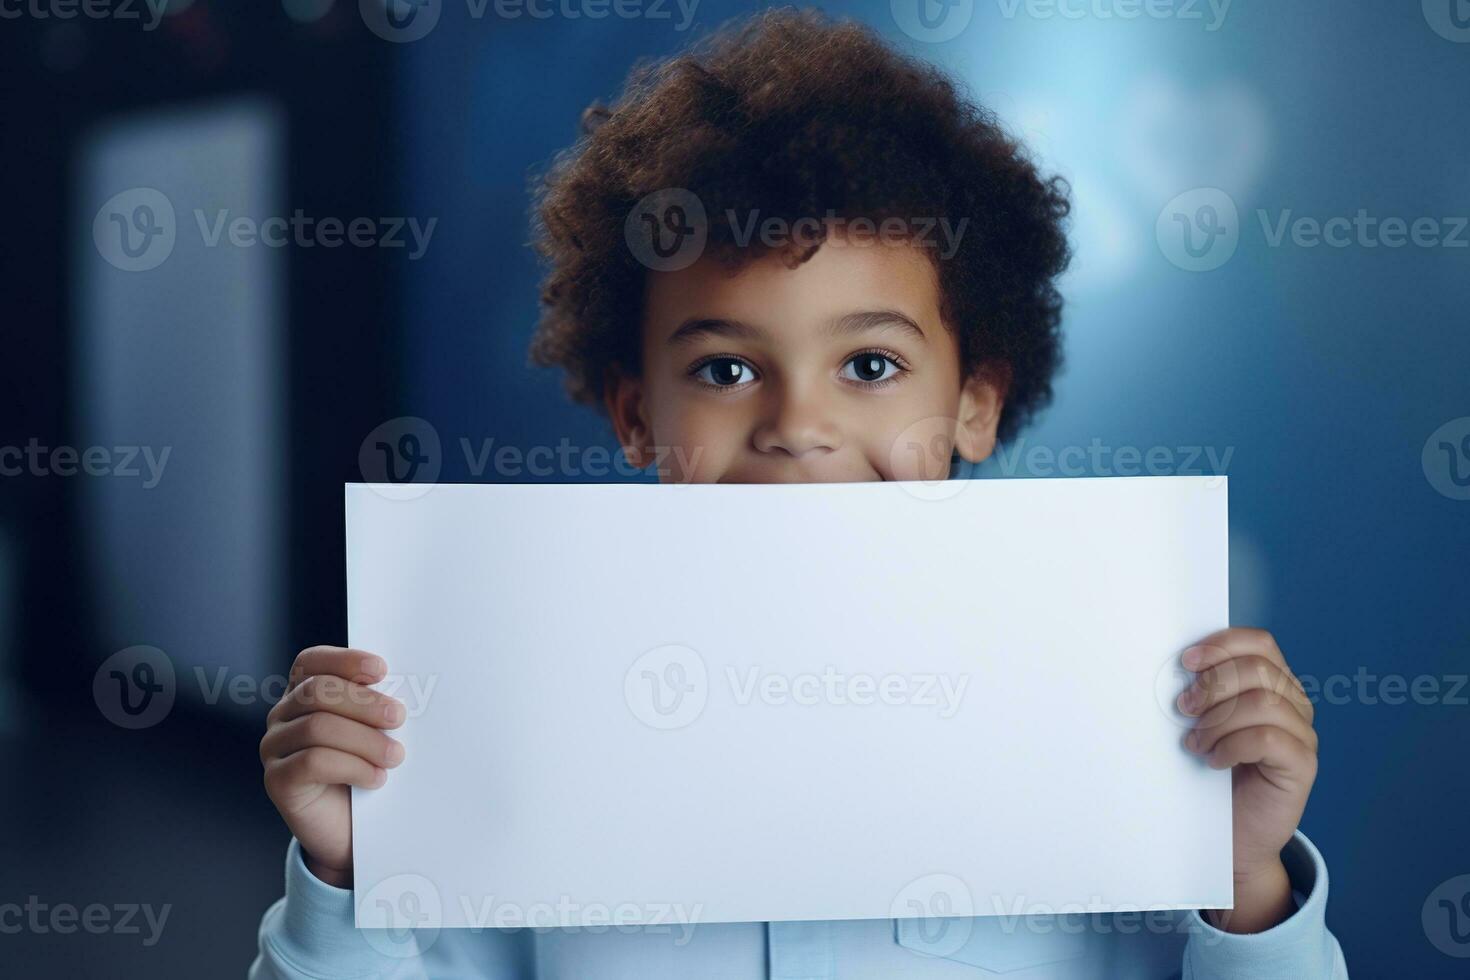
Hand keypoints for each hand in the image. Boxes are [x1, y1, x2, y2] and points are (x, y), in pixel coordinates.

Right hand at [260, 646, 405, 886]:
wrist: (350, 830)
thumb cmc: (365, 770)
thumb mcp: (372, 733)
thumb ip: (375, 709)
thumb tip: (400, 694)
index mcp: (303, 693)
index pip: (311, 662)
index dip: (344, 660)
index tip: (381, 669)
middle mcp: (282, 715)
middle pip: (317, 692)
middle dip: (364, 702)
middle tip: (398, 718)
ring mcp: (275, 747)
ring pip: (317, 726)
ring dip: (365, 740)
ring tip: (395, 756)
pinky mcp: (277, 780)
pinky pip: (312, 762)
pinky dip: (352, 767)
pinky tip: (376, 777)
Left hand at [1177, 628, 1317, 933]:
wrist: (1232, 833)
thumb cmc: (1212, 773)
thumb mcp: (1204, 723)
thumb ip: (1204, 693)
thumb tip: (1179, 667)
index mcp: (1273, 683)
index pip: (1260, 643)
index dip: (1223, 645)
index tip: (1185, 661)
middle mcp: (1294, 704)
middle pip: (1258, 670)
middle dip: (1213, 685)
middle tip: (1184, 710)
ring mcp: (1302, 734)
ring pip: (1262, 702)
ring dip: (1218, 720)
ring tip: (1197, 743)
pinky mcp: (1303, 765)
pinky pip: (1269, 738)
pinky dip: (1232, 745)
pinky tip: (1214, 761)